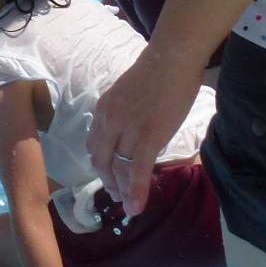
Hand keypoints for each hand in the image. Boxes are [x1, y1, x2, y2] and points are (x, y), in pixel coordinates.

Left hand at [87, 46, 206, 213]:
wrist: (170, 58)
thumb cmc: (158, 72)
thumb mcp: (129, 93)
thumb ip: (125, 111)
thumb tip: (133, 126)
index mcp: (104, 109)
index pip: (95, 142)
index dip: (100, 161)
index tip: (107, 173)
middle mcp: (109, 121)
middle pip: (100, 159)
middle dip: (107, 180)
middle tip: (115, 195)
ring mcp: (127, 130)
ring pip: (118, 168)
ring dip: (121, 190)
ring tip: (126, 205)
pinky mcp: (148, 137)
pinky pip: (137, 170)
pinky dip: (136, 191)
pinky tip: (136, 208)